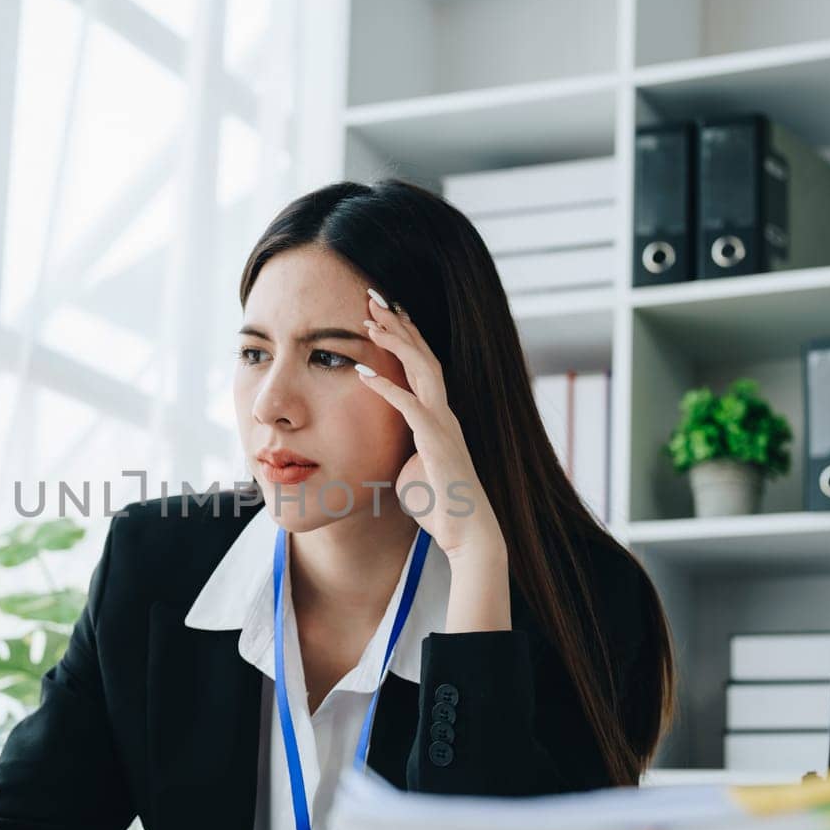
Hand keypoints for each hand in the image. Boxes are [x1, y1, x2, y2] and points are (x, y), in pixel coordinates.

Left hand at [356, 288, 507, 567]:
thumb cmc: (438, 505)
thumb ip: (397, 449)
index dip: (403, 335)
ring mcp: (444, 425)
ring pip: (422, 370)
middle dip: (398, 323)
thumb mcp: (408, 469)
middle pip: (423, 355)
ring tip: (370, 320)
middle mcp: (444, 413)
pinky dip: (386, 388)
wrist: (466, 533)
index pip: (421, 364)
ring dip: (395, 342)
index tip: (380, 312)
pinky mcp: (439, 443)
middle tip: (374, 296)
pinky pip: (410, 407)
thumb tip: (382, 448)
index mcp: (438, 416)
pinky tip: (363, 373)